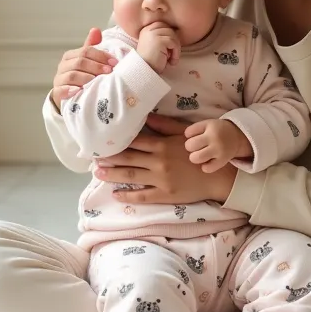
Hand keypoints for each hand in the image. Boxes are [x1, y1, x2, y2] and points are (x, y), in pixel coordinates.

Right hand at [51, 28, 116, 107]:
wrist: (68, 96)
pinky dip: (69, 90)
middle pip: (80, 62)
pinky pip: (61, 90)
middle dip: (96, 66)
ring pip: (72, 75)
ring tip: (97, 81)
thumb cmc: (81, 76)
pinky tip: (79, 91)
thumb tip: (96, 29)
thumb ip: (92, 47)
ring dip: (86, 78)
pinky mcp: (57, 93)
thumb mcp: (87, 61)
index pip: (86, 51)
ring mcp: (59, 79)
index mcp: (71, 55)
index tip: (114, 62)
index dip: (101, 55)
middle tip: (109, 71)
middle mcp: (63, 66)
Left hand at [96, 113, 236, 204]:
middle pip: (127, 159)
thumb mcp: (184, 134)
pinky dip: (128, 195)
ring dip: (112, 175)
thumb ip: (165, 125)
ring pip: (130, 176)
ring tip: (98, 173)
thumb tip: (146, 115)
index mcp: (162, 145)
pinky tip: (116, 194)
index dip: (116, 142)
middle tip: (93, 157)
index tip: (102, 141)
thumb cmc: (199, 152)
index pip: (133, 142)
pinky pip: (142, 196)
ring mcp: (160, 179)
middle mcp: (158, 162)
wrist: (217, 175)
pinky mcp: (165, 194)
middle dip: (109, 158)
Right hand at [136, 22, 180, 73]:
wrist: (144, 72)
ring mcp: (153, 34)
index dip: (170, 37)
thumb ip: (163, 37)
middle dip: (174, 43)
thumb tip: (178, 33)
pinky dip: (176, 53)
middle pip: (170, 29)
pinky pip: (174, 43)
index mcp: (147, 29)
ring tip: (170, 59)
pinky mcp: (159, 40)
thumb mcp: (157, 46)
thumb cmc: (152, 61)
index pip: (165, 26)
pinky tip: (170, 62)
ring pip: (173, 36)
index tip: (169, 49)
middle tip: (171, 55)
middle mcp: (149, 29)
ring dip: (176, 49)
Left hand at [184, 119, 252, 171]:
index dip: (189, 136)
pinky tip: (207, 163)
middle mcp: (214, 138)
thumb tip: (179, 137)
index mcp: (209, 126)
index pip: (188, 133)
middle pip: (190, 145)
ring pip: (196, 158)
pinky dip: (205, 167)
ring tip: (199, 155)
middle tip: (196, 147)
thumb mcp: (207, 124)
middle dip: (190, 147)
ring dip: (194, 157)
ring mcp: (218, 150)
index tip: (194, 137)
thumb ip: (193, 129)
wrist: (237, 137)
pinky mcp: (222, 161)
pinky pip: (207, 168)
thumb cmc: (217, 131)